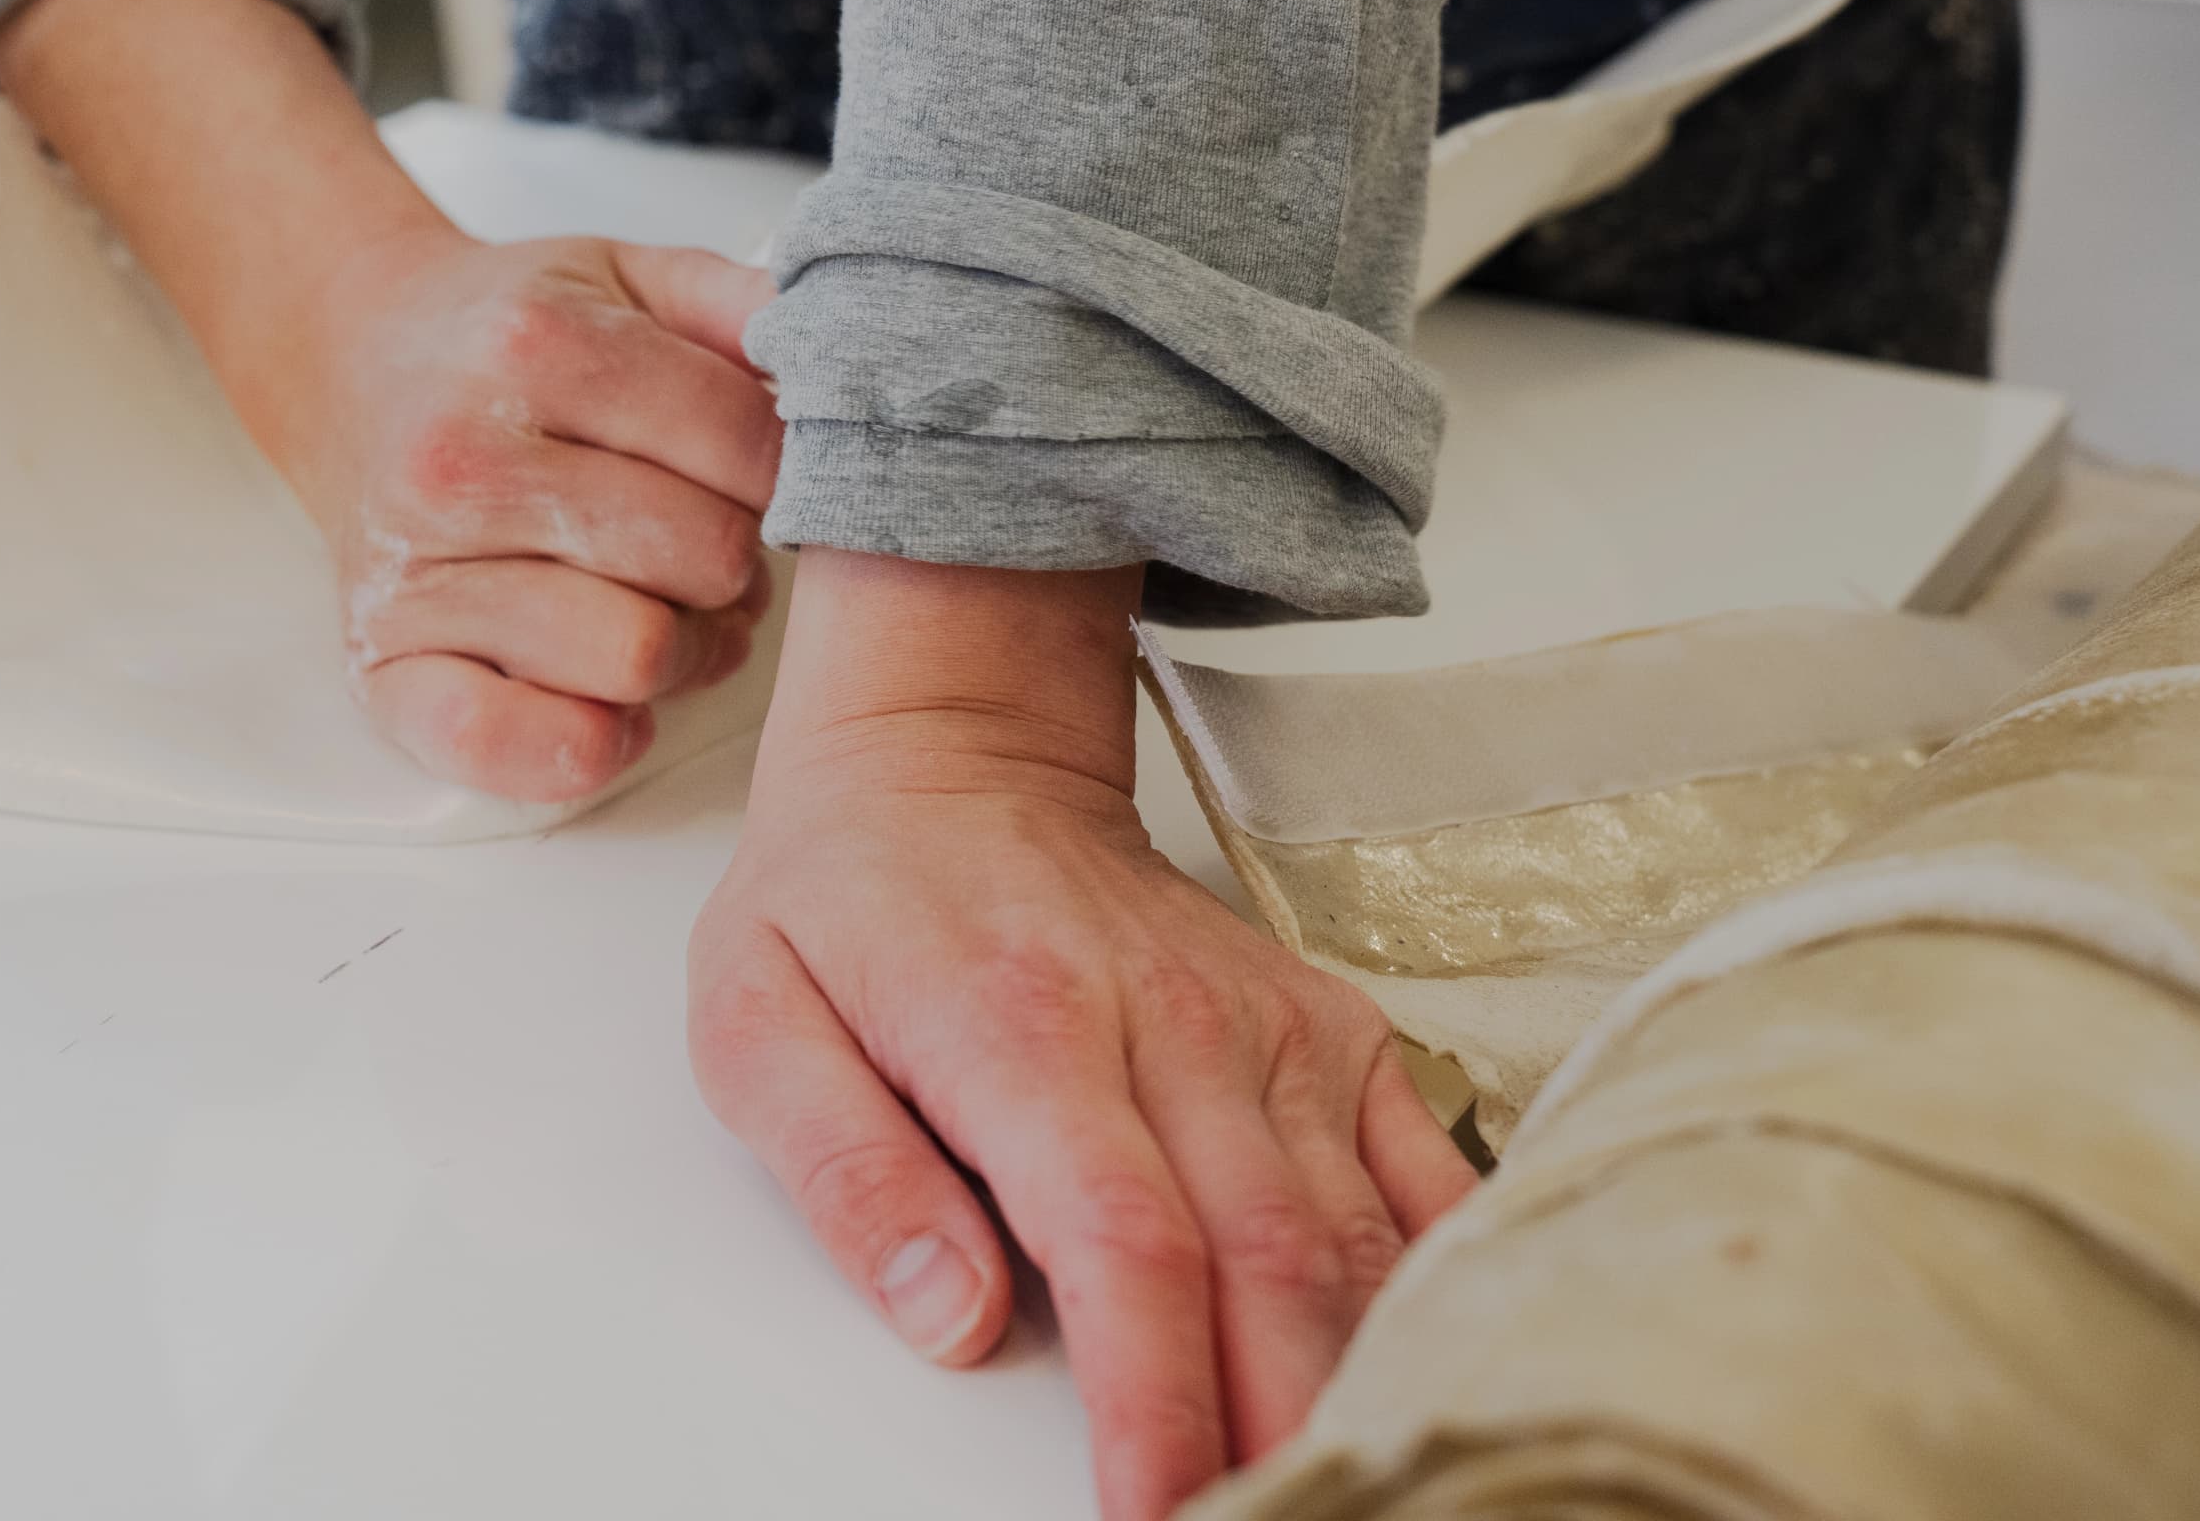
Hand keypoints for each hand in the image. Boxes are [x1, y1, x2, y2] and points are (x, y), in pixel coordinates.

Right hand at [0, 0, 780, 800]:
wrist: (350, 358)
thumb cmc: (511, 333)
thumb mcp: (628, 274)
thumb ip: (741, 301)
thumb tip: (844, 350)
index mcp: (537, 345)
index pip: (748, 446)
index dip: (789, 473)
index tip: (759, 473)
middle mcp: (462, 455)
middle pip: (702, 557)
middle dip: (735, 562)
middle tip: (709, 549)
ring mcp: (415, 566)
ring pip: (636, 657)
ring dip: (682, 651)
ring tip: (662, 610)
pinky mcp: (381, 665)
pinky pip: (507, 743)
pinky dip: (584, 741)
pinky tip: (607, 702)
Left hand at [687, 552, 1475, 1520]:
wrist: (953, 753)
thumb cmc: (848, 893)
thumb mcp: (755, 1020)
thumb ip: (844, 1176)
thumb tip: (943, 1320)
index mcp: (1022, 1030)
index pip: (1124, 1248)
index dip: (1157, 1404)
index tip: (1153, 1515)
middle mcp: (1172, 1025)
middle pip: (1270, 1269)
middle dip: (1277, 1431)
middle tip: (1261, 1518)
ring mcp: (1269, 1028)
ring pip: (1360, 1242)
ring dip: (1361, 1384)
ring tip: (1341, 1483)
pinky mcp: (1332, 1030)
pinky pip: (1428, 1174)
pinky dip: (1444, 1283)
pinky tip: (1437, 1368)